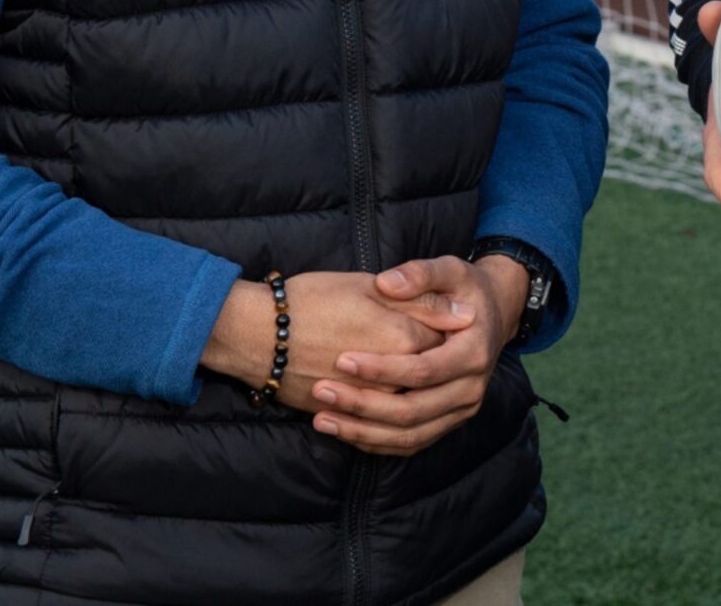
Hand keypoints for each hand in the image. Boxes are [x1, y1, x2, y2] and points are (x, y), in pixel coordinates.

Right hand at [200, 271, 465, 419]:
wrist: (254, 334)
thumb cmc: (310, 300)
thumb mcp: (369, 286)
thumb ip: (422, 301)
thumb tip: (466, 314)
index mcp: (404, 337)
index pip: (444, 344)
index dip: (446, 334)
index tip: (440, 327)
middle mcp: (392, 377)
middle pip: (429, 380)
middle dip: (430, 369)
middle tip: (414, 349)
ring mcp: (368, 402)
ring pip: (407, 411)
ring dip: (410, 398)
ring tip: (400, 379)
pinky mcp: (345, 418)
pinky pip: (379, 435)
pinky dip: (387, 427)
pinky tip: (384, 413)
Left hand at [306, 256, 524, 455]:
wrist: (492, 315)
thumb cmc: (465, 290)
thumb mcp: (451, 270)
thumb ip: (419, 273)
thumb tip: (386, 282)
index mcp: (473, 353)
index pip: (423, 370)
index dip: (381, 369)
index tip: (341, 360)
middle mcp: (471, 390)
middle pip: (412, 411)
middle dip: (363, 404)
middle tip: (322, 390)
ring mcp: (460, 411)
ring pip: (408, 436)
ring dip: (362, 430)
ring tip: (322, 419)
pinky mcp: (446, 423)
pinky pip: (409, 444)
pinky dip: (374, 441)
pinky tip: (343, 430)